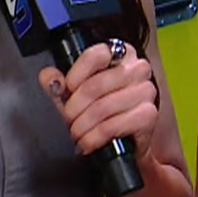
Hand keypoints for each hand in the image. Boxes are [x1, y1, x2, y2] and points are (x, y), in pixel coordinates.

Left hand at [40, 38, 158, 157]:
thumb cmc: (103, 113)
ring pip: (102, 107)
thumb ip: (59, 84)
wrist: (126, 141)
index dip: (75, 75)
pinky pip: (113, 125)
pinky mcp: (149, 115)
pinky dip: (94, 138)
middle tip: (68, 120)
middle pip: (96, 85)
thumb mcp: (76, 95)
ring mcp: (146, 91)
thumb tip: (48, 77)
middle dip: (74, 108)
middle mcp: (138, 68)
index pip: (95, 55)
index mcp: (121, 54)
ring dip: (82, 126)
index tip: (66, 90)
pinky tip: (87, 142)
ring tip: (76, 133)